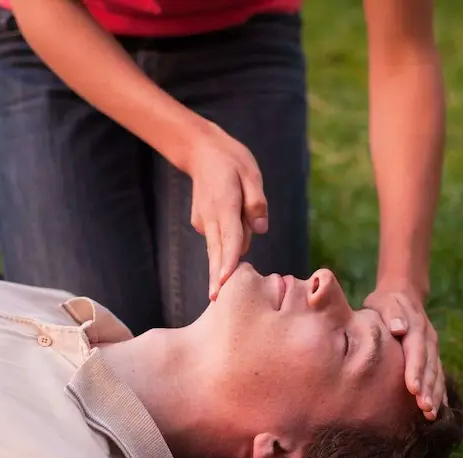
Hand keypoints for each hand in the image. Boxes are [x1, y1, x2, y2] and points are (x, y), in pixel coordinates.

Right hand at [187, 121, 268, 299]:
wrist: (201, 152)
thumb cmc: (232, 161)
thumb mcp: (251, 174)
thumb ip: (257, 202)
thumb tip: (261, 228)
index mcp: (225, 204)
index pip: (230, 238)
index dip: (228, 261)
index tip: (224, 282)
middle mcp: (211, 217)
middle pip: (217, 252)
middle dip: (217, 276)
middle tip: (214, 299)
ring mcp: (204, 221)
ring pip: (218, 248)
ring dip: (225, 260)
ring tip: (233, 256)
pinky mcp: (202, 223)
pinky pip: (219, 238)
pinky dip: (227, 241)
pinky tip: (232, 221)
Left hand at [363, 285, 446, 420]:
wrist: (403, 295)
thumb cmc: (386, 303)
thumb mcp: (385, 303)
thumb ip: (392, 313)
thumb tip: (399, 327)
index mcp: (416, 327)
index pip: (416, 350)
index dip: (416, 370)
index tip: (414, 389)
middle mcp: (428, 339)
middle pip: (430, 366)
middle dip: (429, 388)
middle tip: (424, 409)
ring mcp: (433, 348)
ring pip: (436, 373)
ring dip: (436, 394)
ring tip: (430, 415)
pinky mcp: (432, 356)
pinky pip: (438, 375)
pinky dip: (439, 393)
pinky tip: (438, 411)